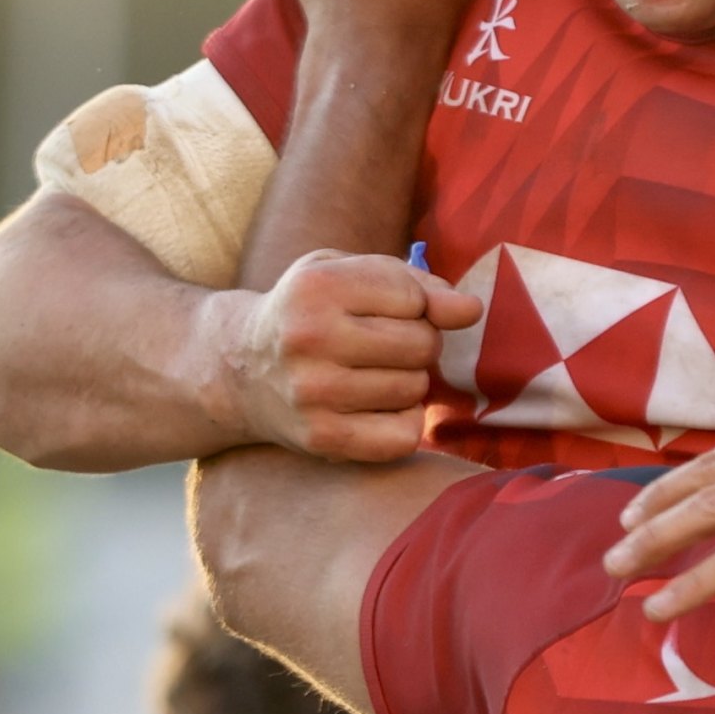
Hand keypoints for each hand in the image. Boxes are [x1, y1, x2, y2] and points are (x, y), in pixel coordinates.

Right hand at [213, 250, 486, 461]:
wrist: (241, 369)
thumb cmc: (312, 312)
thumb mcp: (349, 275)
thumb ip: (416, 283)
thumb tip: (472, 311)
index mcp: (317, 287)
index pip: (415, 298)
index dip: (414, 305)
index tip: (384, 311)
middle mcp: (310, 338)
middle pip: (422, 345)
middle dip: (417, 344)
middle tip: (383, 347)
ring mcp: (314, 393)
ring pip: (415, 389)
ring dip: (409, 383)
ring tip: (372, 375)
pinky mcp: (322, 438)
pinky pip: (404, 435)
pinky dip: (403, 423)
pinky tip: (375, 409)